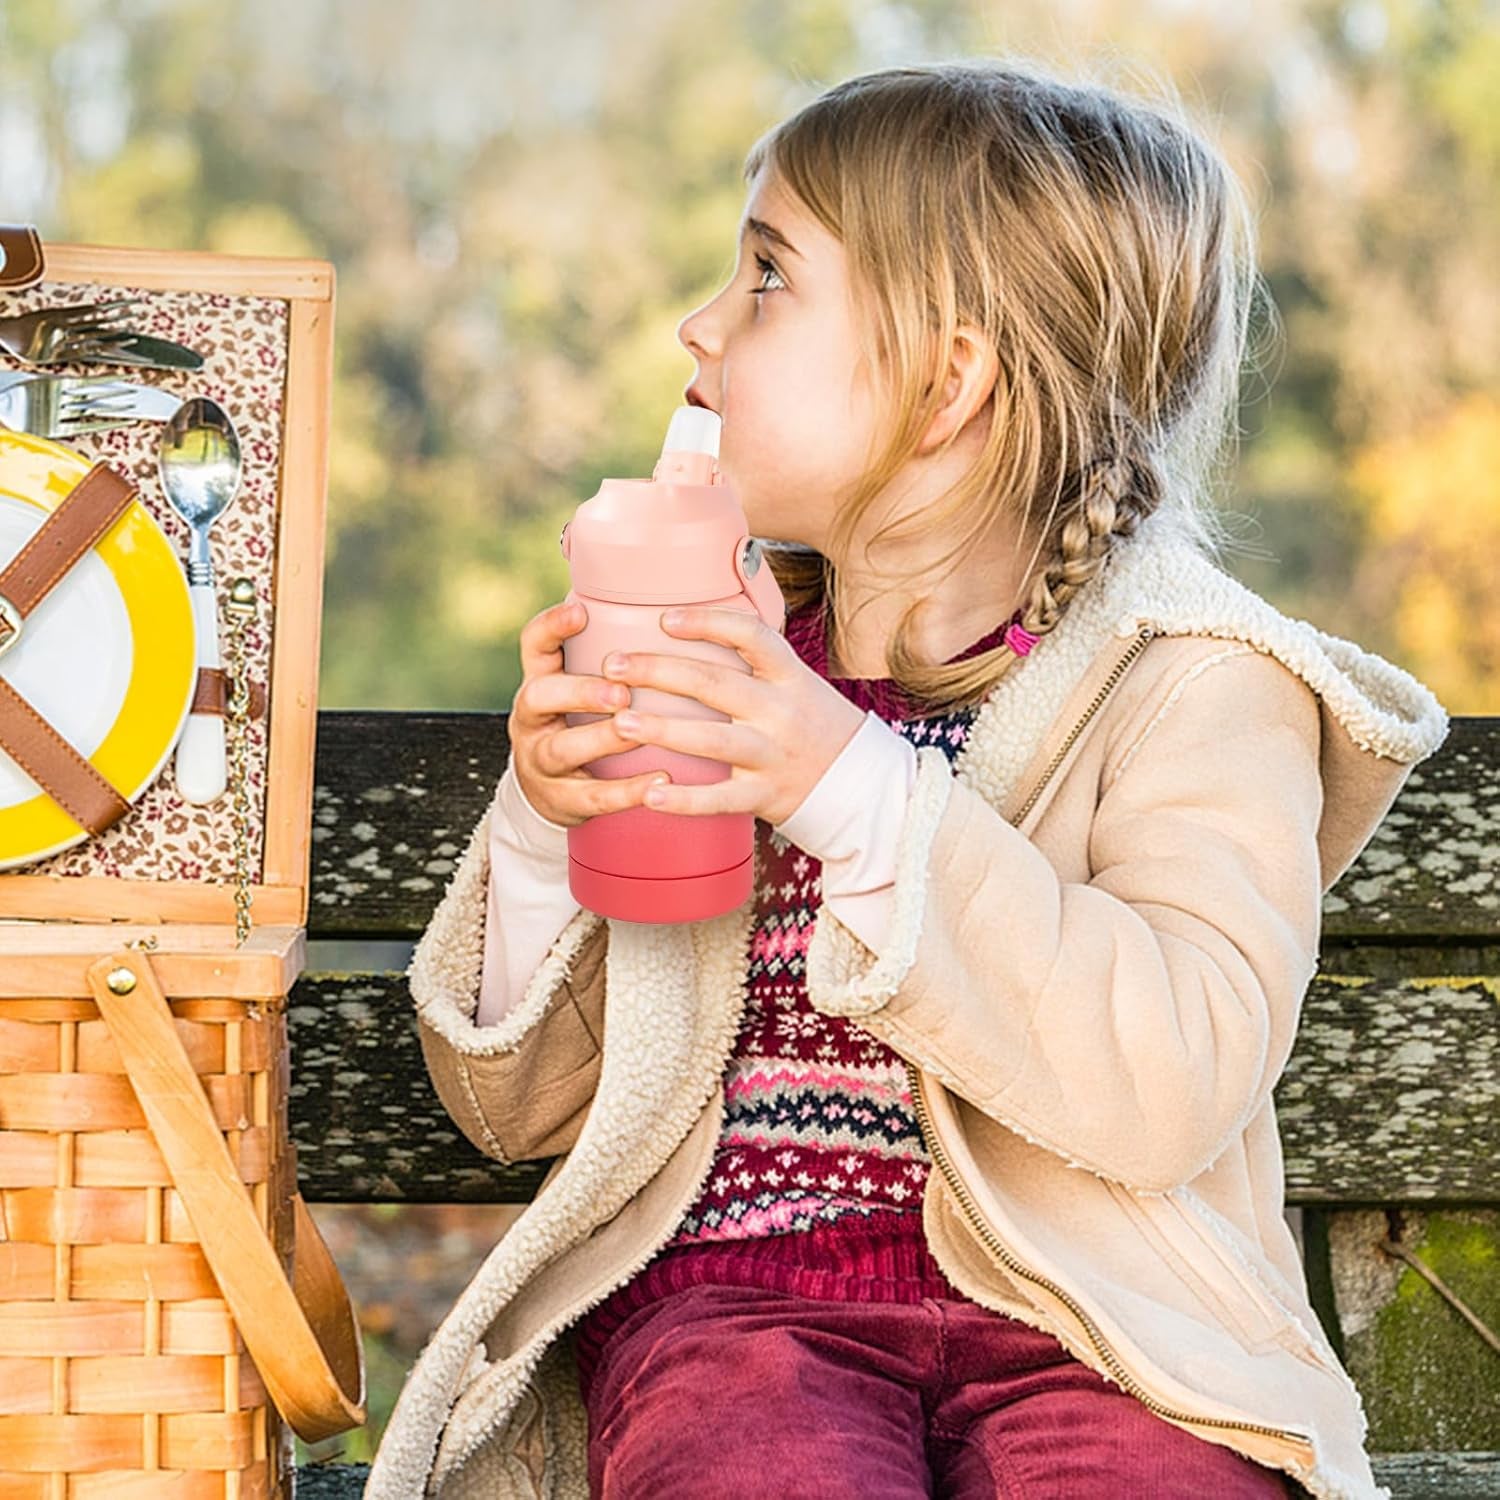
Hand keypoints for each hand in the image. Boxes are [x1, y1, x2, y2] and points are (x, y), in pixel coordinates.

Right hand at [509, 600, 676, 827]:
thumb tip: (670, 611)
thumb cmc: (578, 726)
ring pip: (563, 749)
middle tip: (620, 691)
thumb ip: (608, 660)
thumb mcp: (577, 690)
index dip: (551, 626)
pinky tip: (659, 781)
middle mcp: (532, 719)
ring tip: (638, 731)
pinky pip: (593, 797)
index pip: (533, 645)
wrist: (548, 794)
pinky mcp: (561, 801)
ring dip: (603, 739)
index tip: (581, 611)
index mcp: (539, 682)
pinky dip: (627, 790)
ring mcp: (541, 761)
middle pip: (539, 697)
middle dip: (580, 691)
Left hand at [603, 606, 867, 824]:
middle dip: (658, 671)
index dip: (706, 622)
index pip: (750, 635)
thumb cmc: (816, 727)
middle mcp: (781, 711)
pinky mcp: (766, 795)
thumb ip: (755, 663)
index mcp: (789, 676)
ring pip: (712, 740)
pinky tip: (650, 794)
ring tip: (620, 721)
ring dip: (662, 729)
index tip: (664, 619)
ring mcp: (773, 755)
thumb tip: (695, 626)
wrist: (863, 785)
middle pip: (714, 683)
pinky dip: (684, 800)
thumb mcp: (798, 684)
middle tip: (613, 665)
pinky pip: (721, 799)